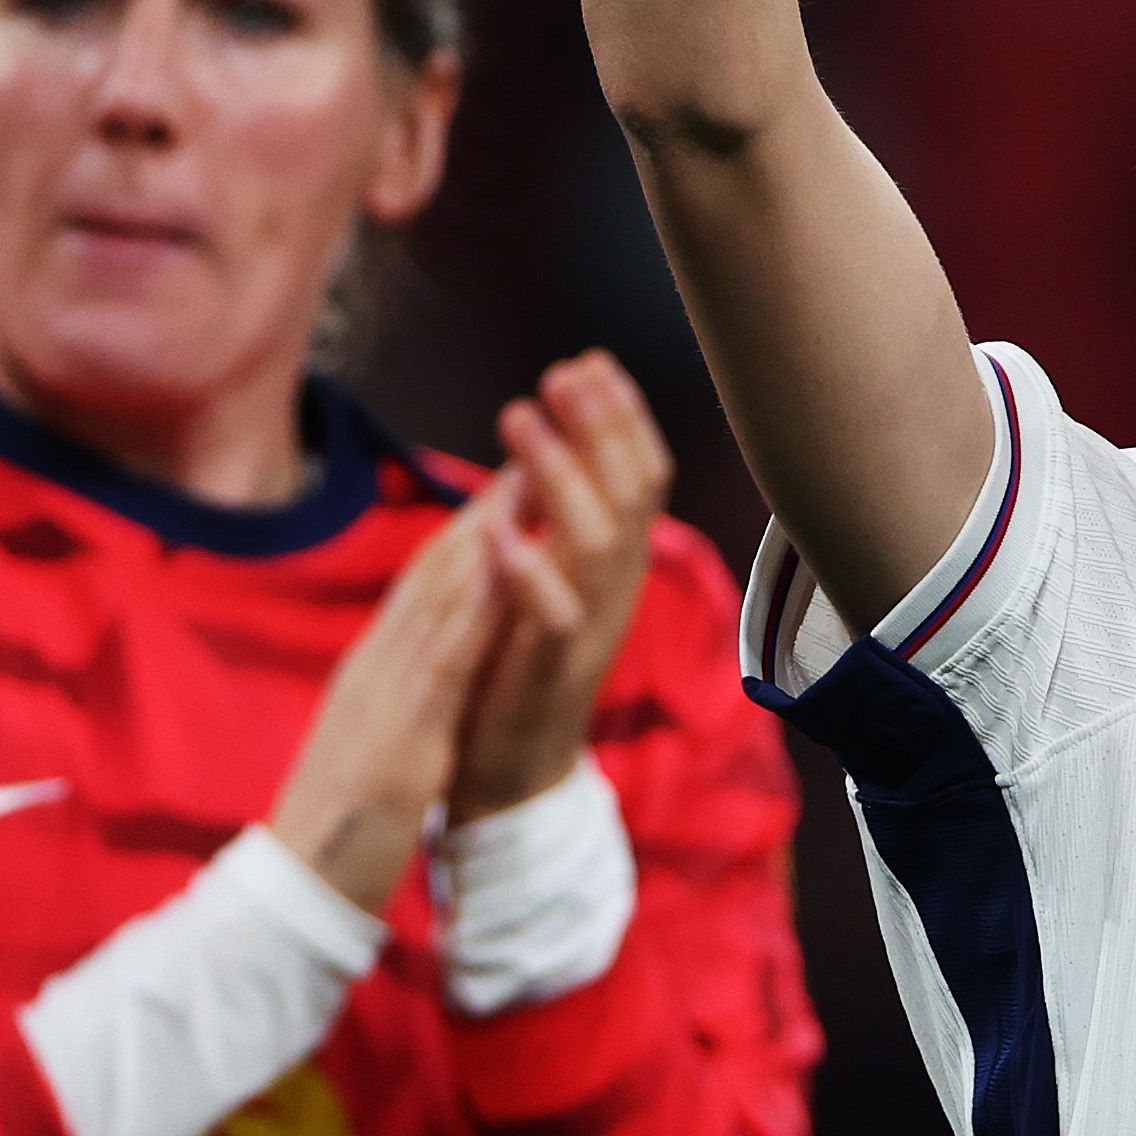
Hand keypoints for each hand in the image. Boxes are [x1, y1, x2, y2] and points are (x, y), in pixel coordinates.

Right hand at [263, 497, 514, 911]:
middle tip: (536, 438)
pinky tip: (505, 570)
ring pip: (438, 600)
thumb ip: (394, 691)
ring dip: (487, 533)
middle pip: (434, 571)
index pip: (426, 583)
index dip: (473, 523)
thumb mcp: (371, 738)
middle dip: (488, 503)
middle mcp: (376, 667)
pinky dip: (474, 610)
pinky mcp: (400, 737)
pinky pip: (442, 664)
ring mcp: (385, 697)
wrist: (295, 892)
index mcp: (372, 669)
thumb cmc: (337, 822)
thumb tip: (418, 655)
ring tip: (532, 473)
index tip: (515, 471)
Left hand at [450, 352, 679, 819]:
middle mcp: (615, 589)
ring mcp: (589, 630)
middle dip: (601, 425)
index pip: (639, 475)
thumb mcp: (544, 577)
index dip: (620, 417)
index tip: (588, 361)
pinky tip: (496, 529)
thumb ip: (551, 517)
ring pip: (596, 541)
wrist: (509, 774)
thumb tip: (549, 436)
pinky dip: (527, 569)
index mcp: (612, 563)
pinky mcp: (550, 673)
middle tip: (565, 371)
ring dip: (558, 473)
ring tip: (519, 417)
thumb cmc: (517, 665)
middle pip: (631, 492)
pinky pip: (552, 616)